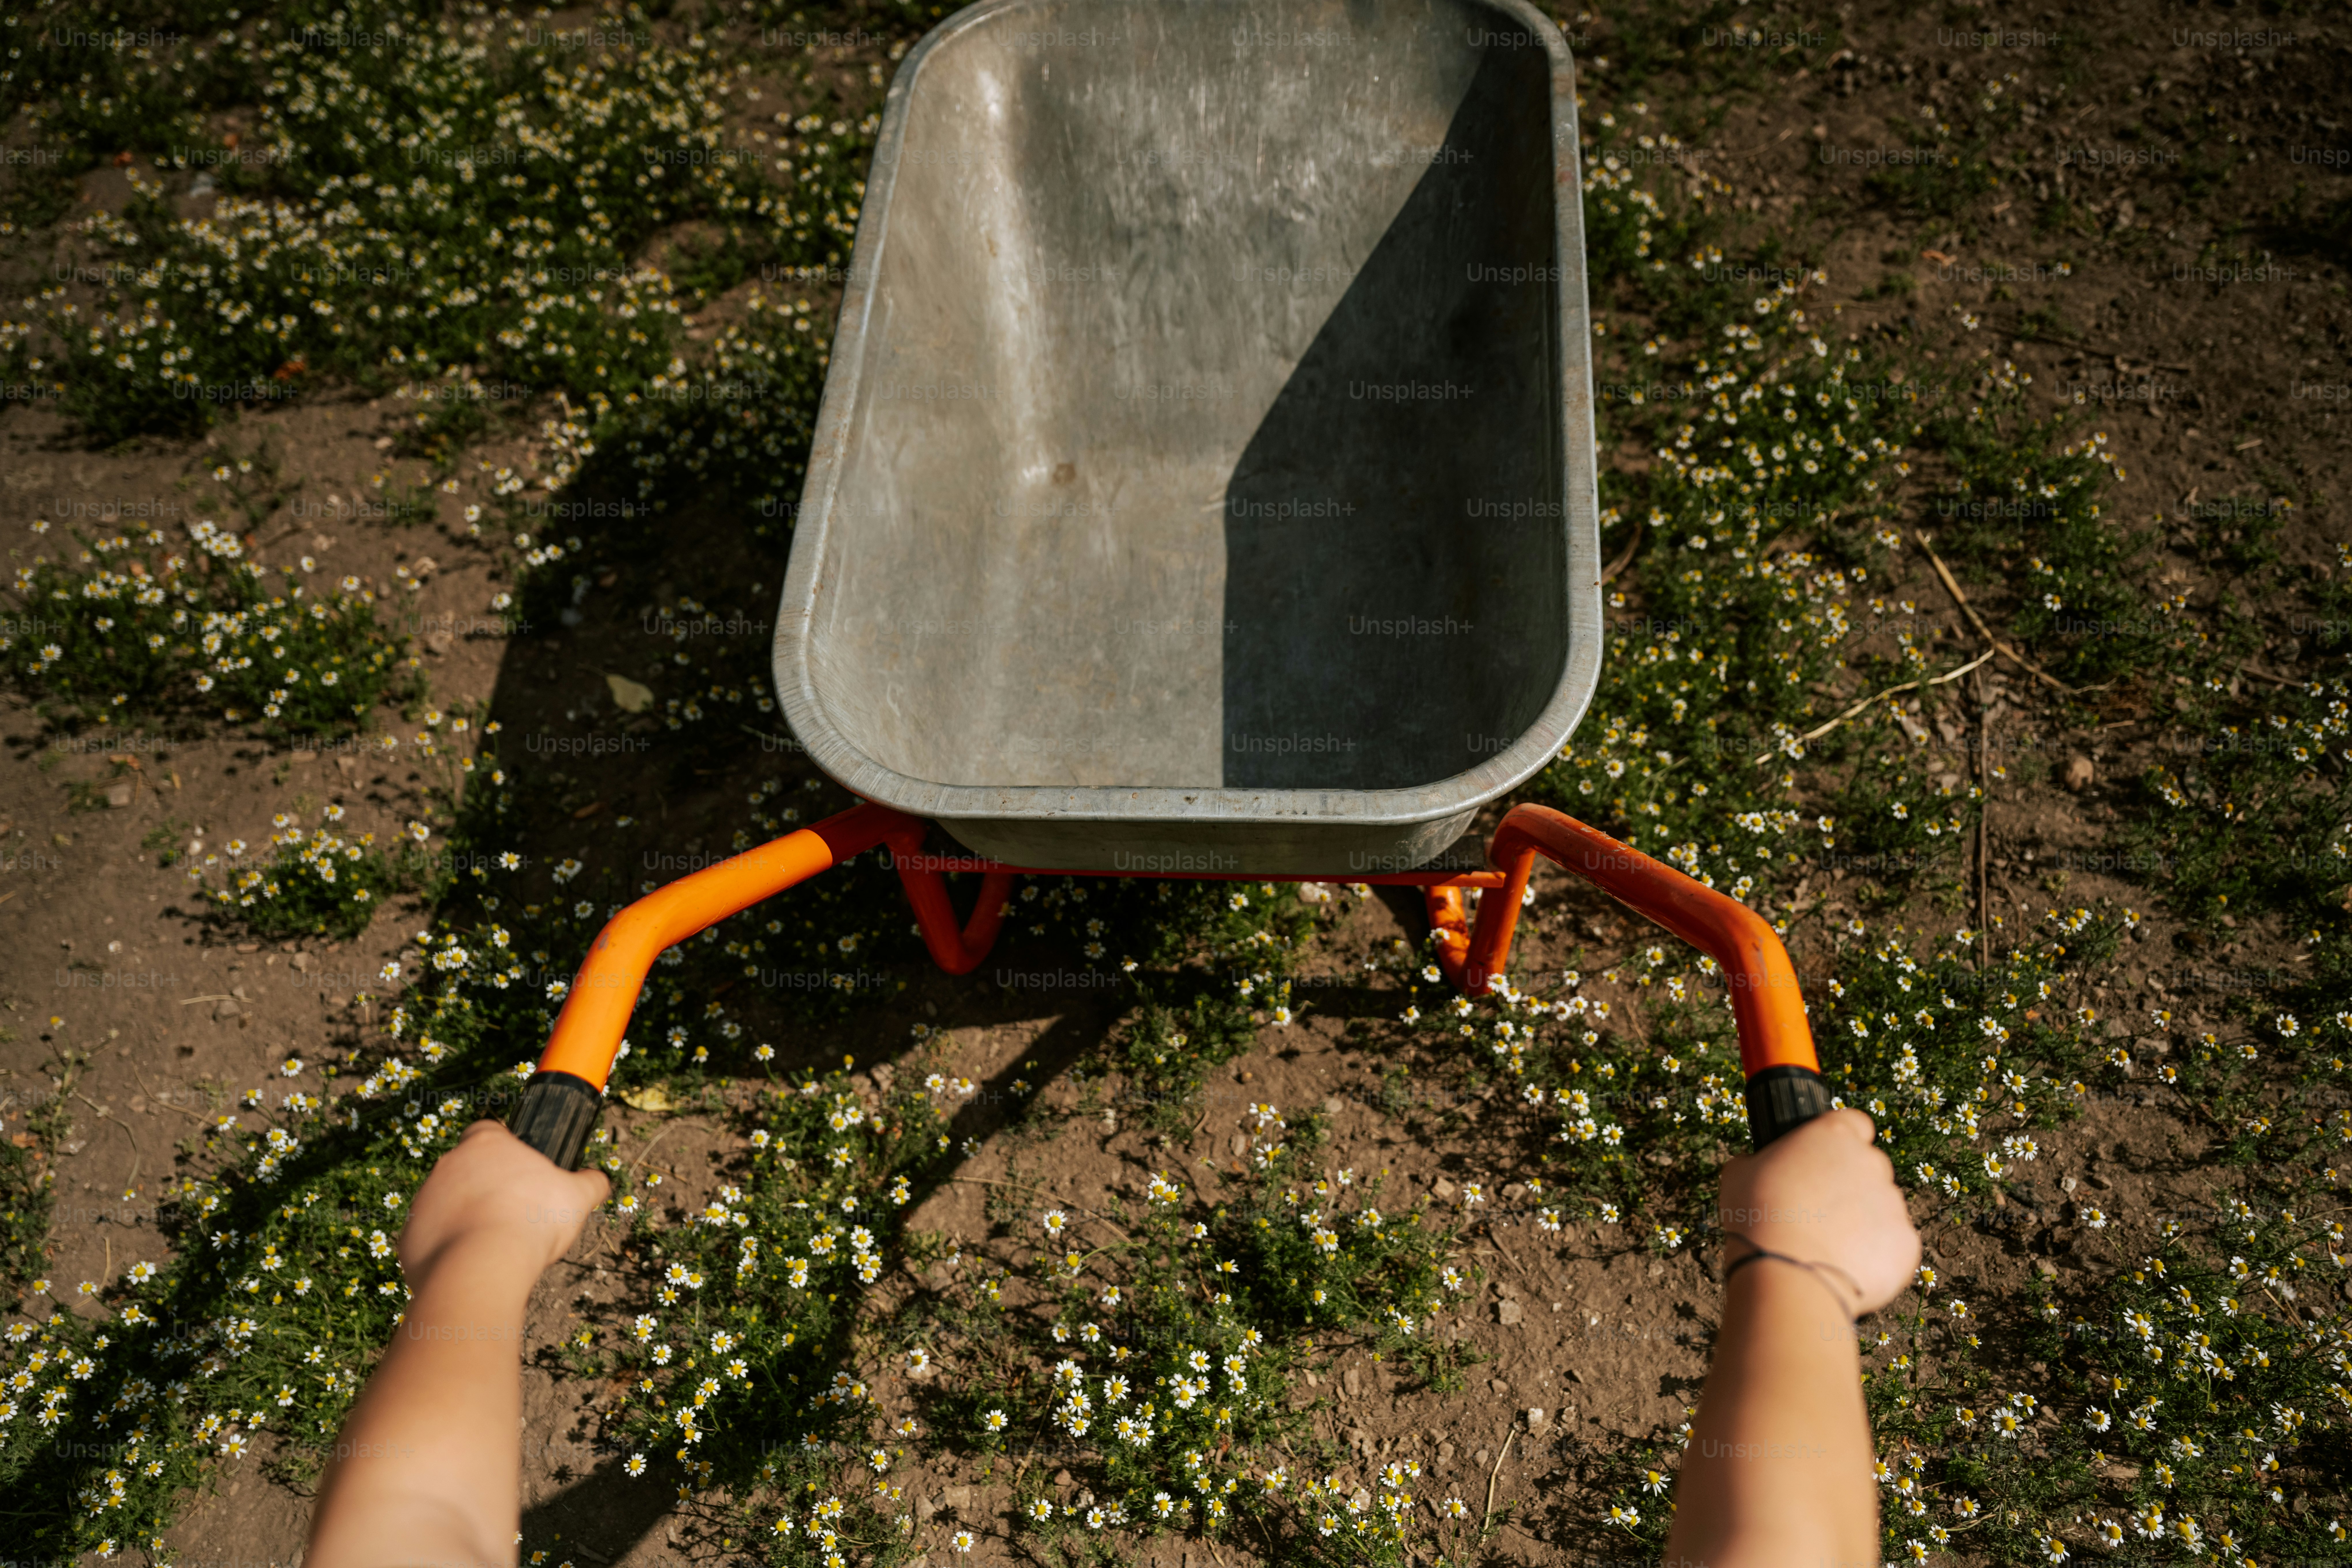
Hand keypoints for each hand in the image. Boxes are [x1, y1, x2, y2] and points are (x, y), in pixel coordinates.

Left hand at [397, 1120, 610, 1285]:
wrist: (480, 1269)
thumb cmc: (532, 1222)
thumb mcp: (576, 1198)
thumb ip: (590, 1183)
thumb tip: (598, 1180)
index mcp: (485, 1144)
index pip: (488, 1129)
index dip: (504, 1147)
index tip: (519, 1171)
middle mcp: (447, 1164)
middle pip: (466, 1169)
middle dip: (485, 1188)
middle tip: (512, 1215)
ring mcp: (422, 1199)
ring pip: (445, 1203)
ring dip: (465, 1217)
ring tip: (492, 1245)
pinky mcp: (408, 1235)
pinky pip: (429, 1237)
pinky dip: (447, 1248)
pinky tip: (469, 1264)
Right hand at [1716, 1108, 1918, 1315]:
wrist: (1786, 1274)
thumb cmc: (1757, 1218)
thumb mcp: (1739, 1174)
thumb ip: (1757, 1160)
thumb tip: (1755, 1164)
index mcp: (1834, 1135)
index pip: (1853, 1123)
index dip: (1840, 1141)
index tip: (1824, 1160)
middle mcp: (1871, 1162)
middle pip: (1869, 1166)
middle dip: (1850, 1184)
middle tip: (1818, 1210)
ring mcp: (1893, 1203)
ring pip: (1881, 1207)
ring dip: (1862, 1220)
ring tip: (1827, 1245)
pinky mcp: (1907, 1242)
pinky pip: (1894, 1244)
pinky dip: (1876, 1254)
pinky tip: (1845, 1265)